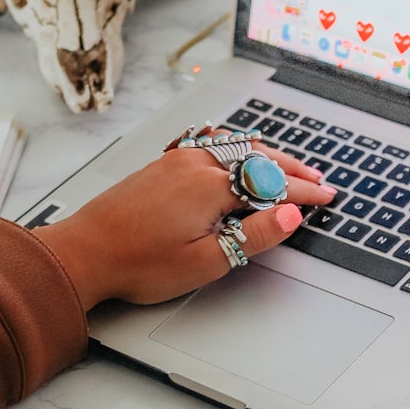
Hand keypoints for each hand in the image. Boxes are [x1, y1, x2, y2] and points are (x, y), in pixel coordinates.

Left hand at [34, 146, 334, 308]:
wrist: (83, 252)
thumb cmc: (138, 263)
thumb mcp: (206, 262)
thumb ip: (253, 236)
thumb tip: (291, 215)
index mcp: (211, 187)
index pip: (272, 185)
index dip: (303, 193)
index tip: (326, 198)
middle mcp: (196, 165)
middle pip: (258, 159)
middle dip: (292, 169)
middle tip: (317, 180)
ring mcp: (176, 161)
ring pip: (235, 148)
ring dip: (266, 155)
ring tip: (288, 165)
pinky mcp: (161, 165)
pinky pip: (211, 145)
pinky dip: (237, 148)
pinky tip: (237, 149)